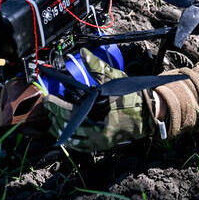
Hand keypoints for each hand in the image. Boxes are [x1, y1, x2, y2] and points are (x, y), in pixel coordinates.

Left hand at [44, 49, 160, 151]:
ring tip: (53, 118)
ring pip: (73, 140)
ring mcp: (100, 143)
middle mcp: (98, 137)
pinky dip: (71, 138)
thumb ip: (97, 67)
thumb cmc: (134, 97)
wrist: (151, 113)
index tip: (47, 99)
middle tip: (47, 106)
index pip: (70, 114)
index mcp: (100, 123)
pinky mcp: (103, 144)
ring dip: (61, 128)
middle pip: (68, 128)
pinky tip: (66, 132)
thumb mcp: (115, 80)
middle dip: (55, 116)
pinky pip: (82, 146)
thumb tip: (83, 53)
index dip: (56, 106)